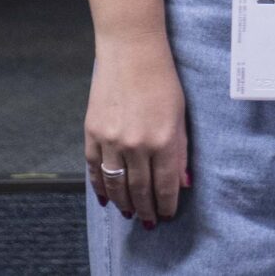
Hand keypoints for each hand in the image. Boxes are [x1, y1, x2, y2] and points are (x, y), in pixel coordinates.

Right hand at [85, 36, 187, 226]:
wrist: (130, 52)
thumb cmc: (163, 79)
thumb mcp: (180, 113)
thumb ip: (180, 149)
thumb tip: (182, 181)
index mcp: (163, 139)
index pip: (165, 184)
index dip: (165, 203)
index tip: (166, 215)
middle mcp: (136, 144)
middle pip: (139, 189)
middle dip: (144, 209)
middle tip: (147, 222)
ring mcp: (111, 140)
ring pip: (115, 184)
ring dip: (122, 203)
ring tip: (129, 214)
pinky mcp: (92, 133)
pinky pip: (94, 169)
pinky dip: (100, 186)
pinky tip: (106, 198)